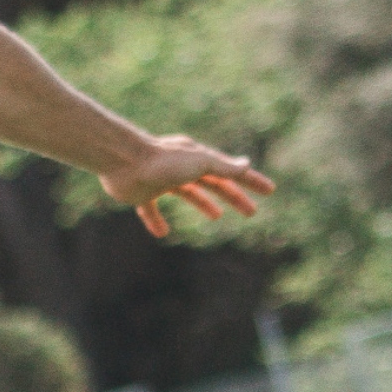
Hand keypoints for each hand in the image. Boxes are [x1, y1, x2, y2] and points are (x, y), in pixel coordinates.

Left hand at [98, 135, 275, 237]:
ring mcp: (161, 180)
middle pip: (213, 184)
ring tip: (216, 217)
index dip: (251, 181)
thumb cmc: (162, 161)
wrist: (122, 162)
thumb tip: (247, 165)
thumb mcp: (199, 163)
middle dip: (233, 197)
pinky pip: (150, 209)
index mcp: (197, 159)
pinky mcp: (141, 194)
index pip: (231, 172)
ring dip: (203, 204)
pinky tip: (161, 233)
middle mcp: (181, 168)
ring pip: (187, 193)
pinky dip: (156, 220)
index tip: (270, 190)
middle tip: (251, 212)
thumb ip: (222, 167)